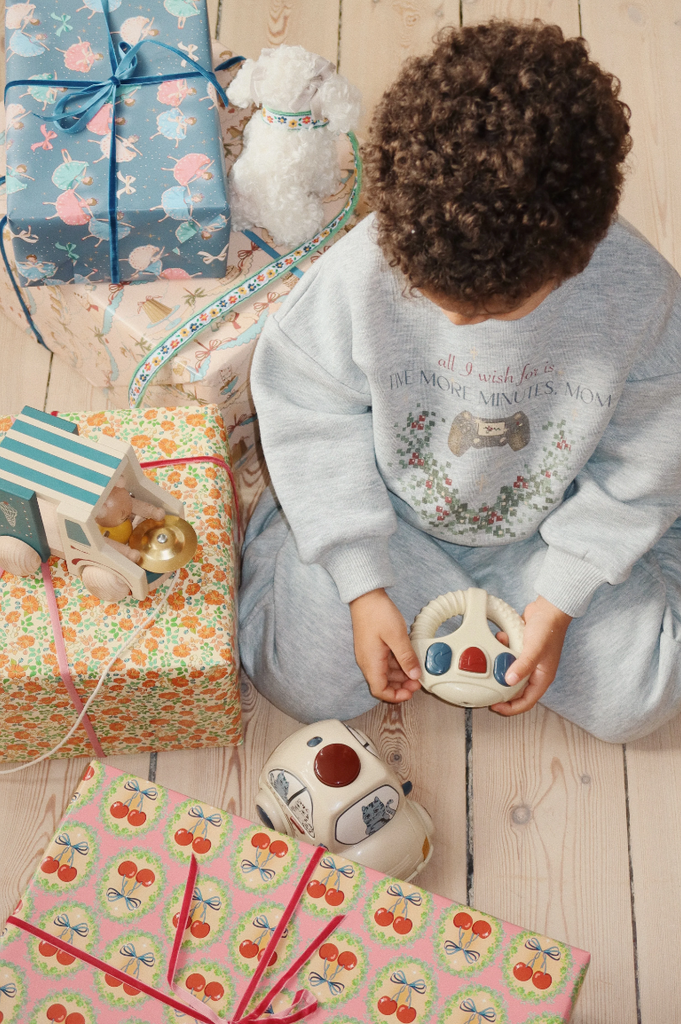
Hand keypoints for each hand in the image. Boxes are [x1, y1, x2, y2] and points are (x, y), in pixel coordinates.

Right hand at [349, 589, 421, 703]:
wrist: (365, 596)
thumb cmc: (377, 613)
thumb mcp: (397, 636)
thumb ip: (406, 657)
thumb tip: (415, 675)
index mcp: (371, 662)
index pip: (380, 690)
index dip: (395, 696)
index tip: (410, 693)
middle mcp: (368, 661)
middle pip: (384, 683)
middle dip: (401, 686)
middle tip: (418, 681)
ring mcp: (370, 654)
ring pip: (386, 673)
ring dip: (401, 675)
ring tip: (416, 669)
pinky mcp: (373, 647)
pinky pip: (385, 662)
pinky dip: (397, 664)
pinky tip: (408, 657)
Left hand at [490, 595, 571, 716]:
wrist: (549, 608)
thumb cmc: (548, 629)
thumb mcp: (535, 649)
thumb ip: (522, 666)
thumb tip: (508, 681)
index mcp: (542, 678)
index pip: (526, 701)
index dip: (511, 708)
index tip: (495, 706)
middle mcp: (535, 672)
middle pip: (515, 689)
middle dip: (501, 687)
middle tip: (487, 685)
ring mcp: (528, 661)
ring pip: (509, 671)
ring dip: (500, 664)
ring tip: (495, 654)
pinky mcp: (521, 650)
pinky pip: (508, 656)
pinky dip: (502, 649)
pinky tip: (501, 638)